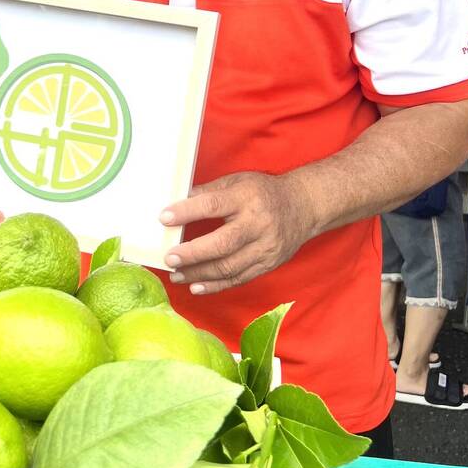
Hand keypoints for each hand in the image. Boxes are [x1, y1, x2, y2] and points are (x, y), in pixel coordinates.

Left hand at [159, 171, 316, 294]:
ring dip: (199, 274)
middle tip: (168, 258)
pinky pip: (239, 279)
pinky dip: (215, 285)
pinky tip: (196, 286)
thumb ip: (208, 192)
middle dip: (192, 254)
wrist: (304, 206)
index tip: (164, 218)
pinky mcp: (268, 264)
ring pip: (229, 267)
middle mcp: (258, 224)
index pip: (212, 205)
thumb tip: (176, 202)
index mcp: (247, 198)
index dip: (187, 212)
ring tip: (176, 275)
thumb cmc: (264, 192)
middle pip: (222, 243)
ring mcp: (265, 247)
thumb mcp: (237, 182)